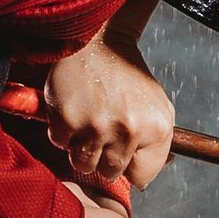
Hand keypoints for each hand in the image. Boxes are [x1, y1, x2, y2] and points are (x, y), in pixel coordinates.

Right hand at [43, 28, 175, 189]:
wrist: (98, 40)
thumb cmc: (127, 74)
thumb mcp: (157, 106)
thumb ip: (156, 143)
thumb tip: (146, 176)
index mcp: (157, 127)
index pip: (142, 177)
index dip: (130, 164)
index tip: (124, 149)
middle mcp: (129, 129)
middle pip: (110, 173)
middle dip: (105, 155)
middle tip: (103, 128)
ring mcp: (96, 125)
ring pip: (83, 164)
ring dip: (82, 147)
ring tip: (89, 120)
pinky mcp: (67, 119)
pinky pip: (60, 144)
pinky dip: (63, 131)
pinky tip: (74, 109)